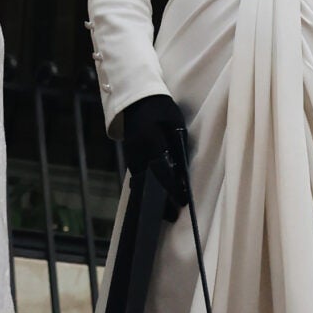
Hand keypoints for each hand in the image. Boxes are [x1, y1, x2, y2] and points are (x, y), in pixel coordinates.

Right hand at [119, 92, 189, 220]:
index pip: (162, 170)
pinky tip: (151, 196)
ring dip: (151, 195)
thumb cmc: (159, 106)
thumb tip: (183, 167)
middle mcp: (138, 149)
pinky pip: (137, 174)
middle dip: (161, 200)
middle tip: (172, 216)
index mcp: (151, 139)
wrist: (134, 97)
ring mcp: (131, 152)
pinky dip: (144, 185)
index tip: (183, 201)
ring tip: (163, 212)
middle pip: (149, 180)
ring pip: (141, 180)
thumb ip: (178, 143)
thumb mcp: (174, 121)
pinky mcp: (128, 153)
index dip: (173, 187)